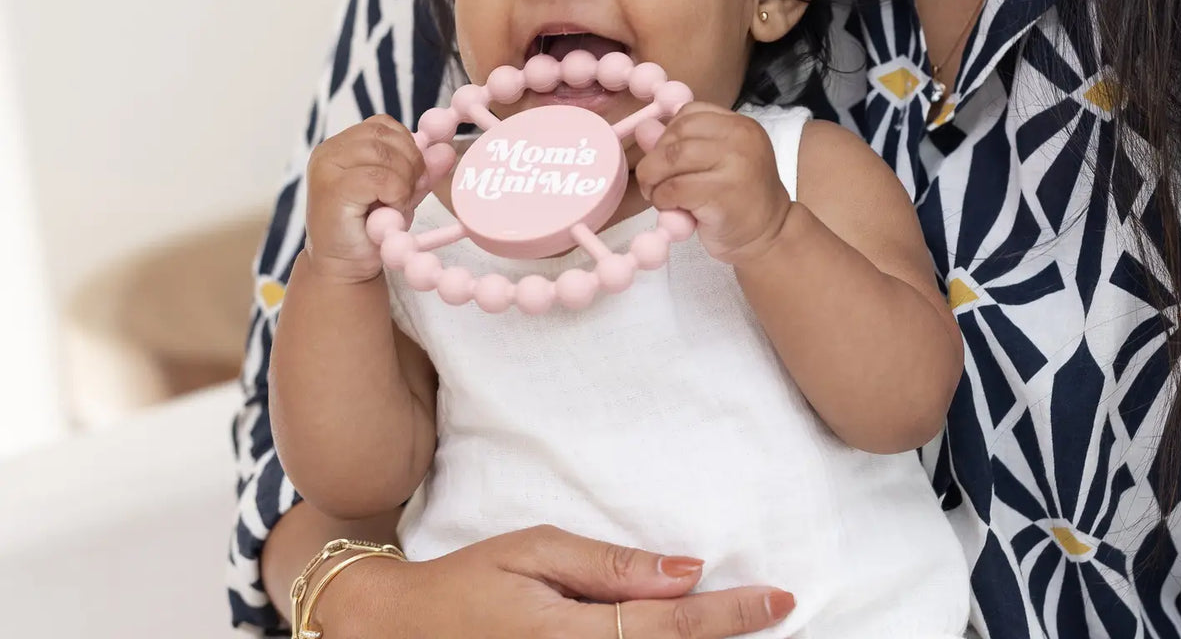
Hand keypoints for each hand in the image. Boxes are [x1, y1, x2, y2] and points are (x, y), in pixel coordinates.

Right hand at [305, 114, 430, 283]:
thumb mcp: (402, 192)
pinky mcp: (332, 189)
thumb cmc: (369, 229)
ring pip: (384, 154)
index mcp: (341, 145)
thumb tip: (446, 148)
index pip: (383, 125)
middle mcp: (328, 152)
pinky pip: (379, 178)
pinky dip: (395, 194)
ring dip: (403, 180)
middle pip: (384, 135)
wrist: (344, 269)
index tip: (413, 176)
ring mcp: (327, 169)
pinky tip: (389, 212)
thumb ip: (422, 170)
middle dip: (410, 163)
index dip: (408, 146)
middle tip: (408, 193)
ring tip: (396, 204)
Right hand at [315, 525, 794, 637]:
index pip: (671, 628)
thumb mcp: (534, 551)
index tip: (778, 598)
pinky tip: (685, 636)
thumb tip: (684, 571)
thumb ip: (609, 566)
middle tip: (778, 612)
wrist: (402, 632)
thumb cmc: (468, 581)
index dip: (731, 616)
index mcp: (571, 636)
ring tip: (743, 624)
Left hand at [635, 103, 790, 265]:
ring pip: (671, 159)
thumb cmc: (737, 200)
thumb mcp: (711, 165)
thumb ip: (679, 144)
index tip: (665, 160)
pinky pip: (674, 188)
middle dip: (654, 159)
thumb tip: (644, 128)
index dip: (667, 136)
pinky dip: (662, 199)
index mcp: (740, 125)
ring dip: (653, 179)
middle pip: (676, 134)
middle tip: (653, 182)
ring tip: (659, 195)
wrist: (769, 236)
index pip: (689, 113)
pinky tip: (672, 209)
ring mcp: (735, 164)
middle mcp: (741, 137)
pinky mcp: (723, 194)